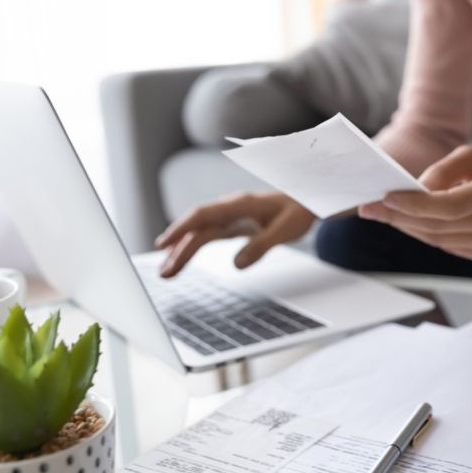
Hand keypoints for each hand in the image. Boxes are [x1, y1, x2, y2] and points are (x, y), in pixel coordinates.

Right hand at [155, 191, 314, 276]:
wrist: (307, 200)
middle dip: (178, 248)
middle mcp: (230, 208)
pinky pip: (207, 235)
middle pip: (197, 227)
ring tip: (165, 272)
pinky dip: (192, 246)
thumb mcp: (286, 230)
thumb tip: (236, 265)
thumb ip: (262, 246)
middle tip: (164, 272)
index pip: (203, 215)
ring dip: (181, 250)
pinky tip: (179, 257)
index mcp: (240, 204)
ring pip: (199, 232)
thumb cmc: (299, 212)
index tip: (165, 244)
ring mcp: (229, 215)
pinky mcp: (232, 224)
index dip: (182, 229)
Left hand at [358, 143, 471, 264]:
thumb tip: (417, 188)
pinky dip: (428, 234)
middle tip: (369, 208)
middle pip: (438, 226)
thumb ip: (447, 168)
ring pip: (439, 240)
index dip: (414, 205)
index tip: (385, 197)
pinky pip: (450, 246)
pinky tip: (413, 222)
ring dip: (409, 227)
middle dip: (399, 217)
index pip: (450, 206)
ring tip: (384, 213)